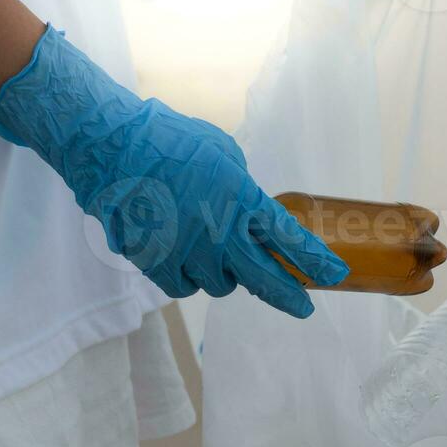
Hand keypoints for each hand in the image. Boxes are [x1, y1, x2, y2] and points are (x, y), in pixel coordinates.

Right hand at [0, 26, 349, 317]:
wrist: (111, 145)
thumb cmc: (169, 138)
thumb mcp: (223, 154)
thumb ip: (242, 189)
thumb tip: (248, 210)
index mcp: (242, 199)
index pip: (289, 240)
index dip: (315, 262)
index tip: (335, 276)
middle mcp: (219, 232)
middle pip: (264, 280)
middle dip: (288, 297)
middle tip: (303, 308)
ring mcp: (187, 252)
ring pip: (220, 286)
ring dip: (224, 274)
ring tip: (212, 250)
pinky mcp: (155, 263)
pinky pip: (184, 286)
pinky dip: (188, 277)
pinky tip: (183, 258)